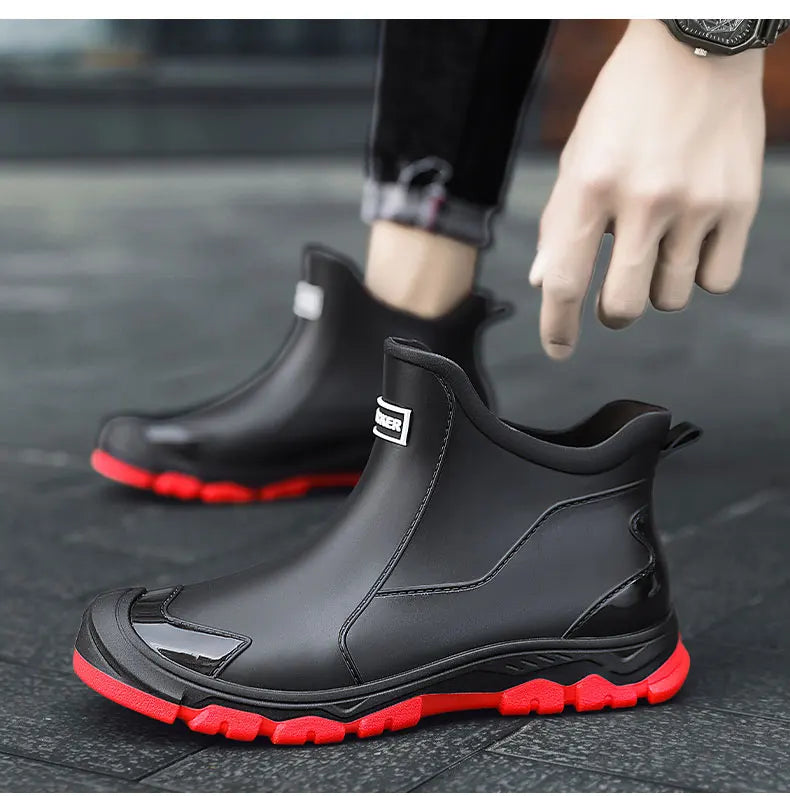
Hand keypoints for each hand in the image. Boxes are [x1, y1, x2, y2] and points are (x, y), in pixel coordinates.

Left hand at [530, 19, 765, 359]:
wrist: (697, 44)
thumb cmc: (625, 106)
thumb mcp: (577, 157)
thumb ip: (559, 224)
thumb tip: (545, 284)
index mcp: (589, 184)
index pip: (564, 280)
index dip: (556, 327)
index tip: (558, 349)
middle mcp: (643, 198)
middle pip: (622, 307)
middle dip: (611, 314)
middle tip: (613, 299)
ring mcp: (696, 202)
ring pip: (671, 298)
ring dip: (657, 287)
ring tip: (658, 246)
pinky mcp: (739, 202)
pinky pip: (717, 280)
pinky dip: (701, 274)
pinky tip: (693, 242)